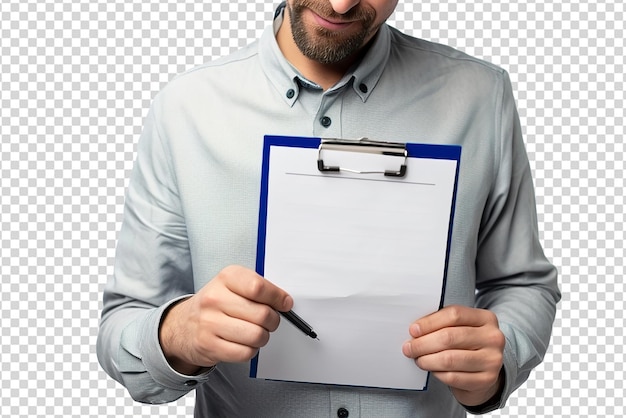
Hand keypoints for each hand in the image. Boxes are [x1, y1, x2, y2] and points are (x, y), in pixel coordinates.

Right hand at [159, 265, 292, 374]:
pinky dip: (250, 350)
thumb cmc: (216, 304)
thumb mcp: (232, 285)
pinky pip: (245, 352)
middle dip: (273, 320)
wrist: (182, 326)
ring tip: (256, 332)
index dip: (278, 297)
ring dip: (263, 337)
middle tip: (269, 320)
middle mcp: (215, 298)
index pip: (258, 287)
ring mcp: (210, 323)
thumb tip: (284, 302)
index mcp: (225, 278)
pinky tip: (243, 342)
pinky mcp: (209, 346)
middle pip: (262, 314)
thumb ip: (258, 288)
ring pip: (257, 336)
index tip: (284, 303)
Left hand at [402, 305, 504, 405]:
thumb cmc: (467, 345)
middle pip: (449, 337)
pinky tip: (432, 369)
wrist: (484, 371)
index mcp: (486, 318)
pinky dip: (437, 373)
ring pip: (449, 359)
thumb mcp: (461, 327)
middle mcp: (493, 338)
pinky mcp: (486, 380)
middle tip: (409, 348)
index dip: (430, 322)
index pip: (454, 314)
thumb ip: (443, 323)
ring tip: (418, 359)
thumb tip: (416, 329)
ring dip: (427, 360)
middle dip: (423, 343)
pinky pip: (453, 377)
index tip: (413, 330)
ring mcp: (492, 360)